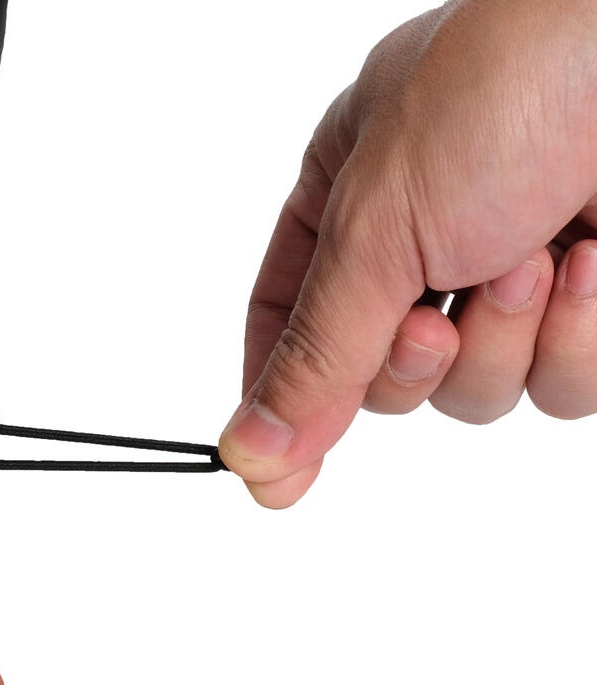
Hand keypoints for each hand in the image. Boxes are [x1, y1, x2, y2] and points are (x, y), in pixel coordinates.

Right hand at [218, 0, 596, 506]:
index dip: (278, 394)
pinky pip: (557, 386)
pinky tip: (589, 267)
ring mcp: (507, 275)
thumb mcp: (375, 232)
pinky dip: (573, 342)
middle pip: (382, 377)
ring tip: (529, 260)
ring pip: (473, 391)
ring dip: (498, 344)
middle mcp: (423, 244)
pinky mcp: (587, 306)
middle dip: (410, 364)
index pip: (286, 320)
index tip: (266, 466)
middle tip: (429, 323)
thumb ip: (315, 357)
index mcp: (350, 203)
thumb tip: (249, 452)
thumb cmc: (506, 88)